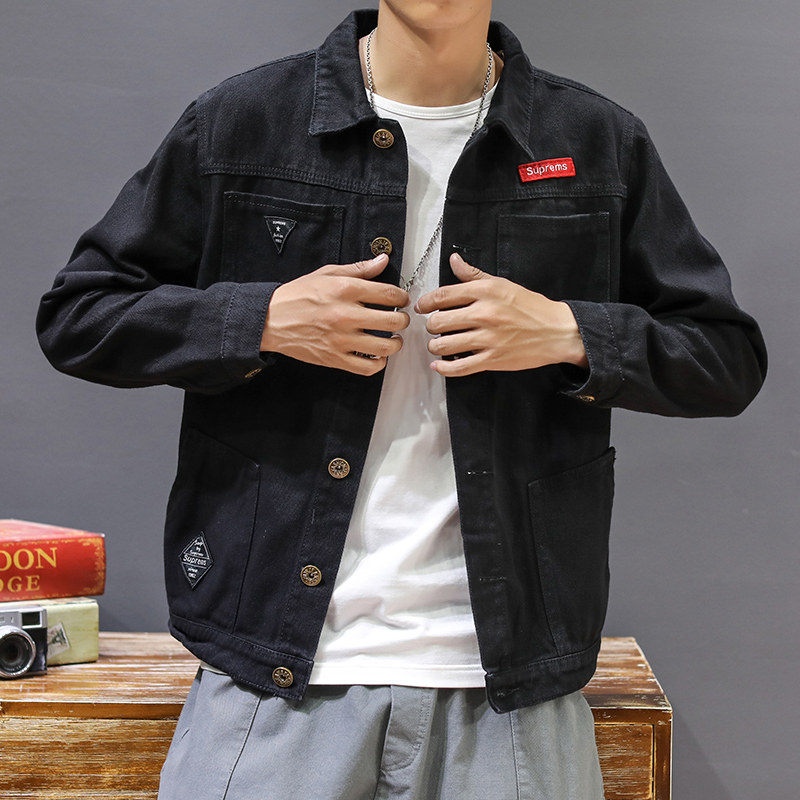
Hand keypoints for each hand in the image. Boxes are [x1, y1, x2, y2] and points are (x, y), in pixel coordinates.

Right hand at [260, 253, 409, 374]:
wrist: (269, 320)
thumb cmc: (296, 296)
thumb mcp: (327, 274)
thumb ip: (359, 269)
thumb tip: (382, 260)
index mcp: (345, 290)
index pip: (390, 294)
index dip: (402, 297)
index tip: (401, 300)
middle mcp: (345, 315)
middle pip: (394, 321)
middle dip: (402, 320)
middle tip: (399, 319)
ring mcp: (341, 340)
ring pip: (385, 347)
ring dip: (395, 343)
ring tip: (393, 338)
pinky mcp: (335, 359)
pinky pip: (368, 367)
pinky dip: (379, 363)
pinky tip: (378, 355)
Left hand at [414, 252, 587, 376]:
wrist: (556, 331)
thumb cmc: (531, 307)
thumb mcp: (502, 284)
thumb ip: (474, 274)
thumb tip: (454, 260)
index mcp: (485, 292)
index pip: (442, 295)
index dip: (425, 303)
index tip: (422, 307)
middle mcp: (484, 314)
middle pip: (438, 321)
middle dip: (431, 326)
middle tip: (434, 327)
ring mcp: (488, 339)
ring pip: (444, 345)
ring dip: (435, 346)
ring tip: (439, 344)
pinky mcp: (492, 359)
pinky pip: (459, 367)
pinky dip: (444, 368)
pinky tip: (439, 365)